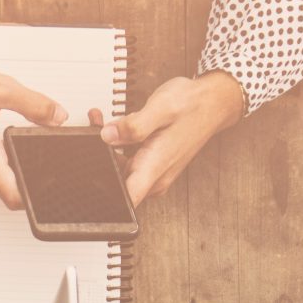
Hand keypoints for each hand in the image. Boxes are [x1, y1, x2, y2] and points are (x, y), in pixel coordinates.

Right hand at [0, 26, 65, 209]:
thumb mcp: (0, 89)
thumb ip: (34, 104)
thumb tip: (57, 117)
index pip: (11, 195)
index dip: (33, 196)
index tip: (50, 186)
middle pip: (8, 187)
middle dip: (29, 176)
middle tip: (50, 160)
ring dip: (15, 165)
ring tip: (29, 144)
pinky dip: (3, 157)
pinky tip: (8, 137)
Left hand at [102, 71, 245, 204]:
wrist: (215, 101)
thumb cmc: (193, 104)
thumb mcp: (161, 108)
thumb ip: (133, 125)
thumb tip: (107, 136)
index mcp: (155, 167)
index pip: (126, 201)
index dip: (102, 199)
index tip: (87, 184)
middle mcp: (155, 177)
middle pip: (115, 183)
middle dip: (98, 161)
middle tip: (91, 134)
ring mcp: (154, 172)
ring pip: (119, 171)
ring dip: (106, 151)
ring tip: (100, 124)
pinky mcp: (152, 165)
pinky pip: (127, 163)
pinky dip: (117, 147)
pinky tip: (113, 128)